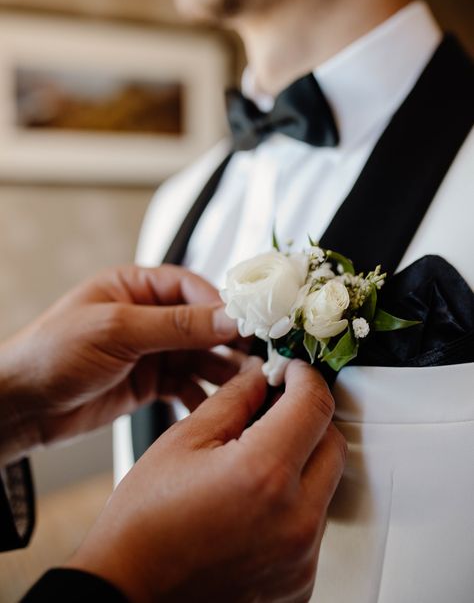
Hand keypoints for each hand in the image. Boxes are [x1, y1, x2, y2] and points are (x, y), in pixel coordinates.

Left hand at [0, 265, 238, 464]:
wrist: (21, 406)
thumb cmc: (51, 353)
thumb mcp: (117, 330)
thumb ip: (176, 324)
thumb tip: (227, 316)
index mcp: (136, 287)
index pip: (193, 288)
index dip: (222, 306)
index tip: (248, 325)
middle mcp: (147, 316)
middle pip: (203, 323)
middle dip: (229, 342)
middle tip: (257, 360)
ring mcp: (150, 350)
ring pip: (200, 356)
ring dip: (222, 371)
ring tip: (245, 388)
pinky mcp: (149, 382)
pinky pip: (187, 384)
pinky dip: (202, 395)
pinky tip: (214, 408)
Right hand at [69, 359, 346, 602]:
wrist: (130, 594)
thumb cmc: (143, 526)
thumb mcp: (183, 441)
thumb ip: (233, 401)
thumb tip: (262, 377)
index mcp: (263, 474)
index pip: (315, 405)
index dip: (305, 377)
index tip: (292, 371)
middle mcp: (294, 519)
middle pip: (333, 443)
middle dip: (309, 416)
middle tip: (277, 407)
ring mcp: (300, 556)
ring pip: (326, 484)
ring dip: (303, 459)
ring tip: (257, 457)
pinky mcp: (299, 582)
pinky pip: (313, 523)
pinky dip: (295, 501)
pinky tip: (256, 498)